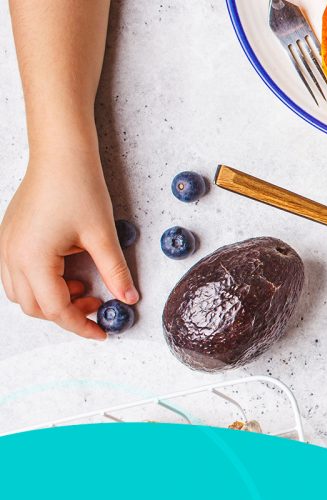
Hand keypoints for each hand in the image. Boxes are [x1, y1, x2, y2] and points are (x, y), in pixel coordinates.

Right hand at [0, 152, 136, 339]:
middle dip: (67, 313)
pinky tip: (68, 271)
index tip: (102, 332)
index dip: (81, 324)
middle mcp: (11, 256)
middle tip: (98, 305)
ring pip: (22, 293)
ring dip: (52, 299)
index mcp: (33, 259)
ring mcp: (6, 246)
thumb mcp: (103, 235)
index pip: (56, 309)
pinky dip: (41, 283)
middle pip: (35, 306)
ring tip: (84, 287)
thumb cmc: (78, 188)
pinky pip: (17, 274)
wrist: (60, 155)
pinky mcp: (9, 238)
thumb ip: (115, 272)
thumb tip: (130, 298)